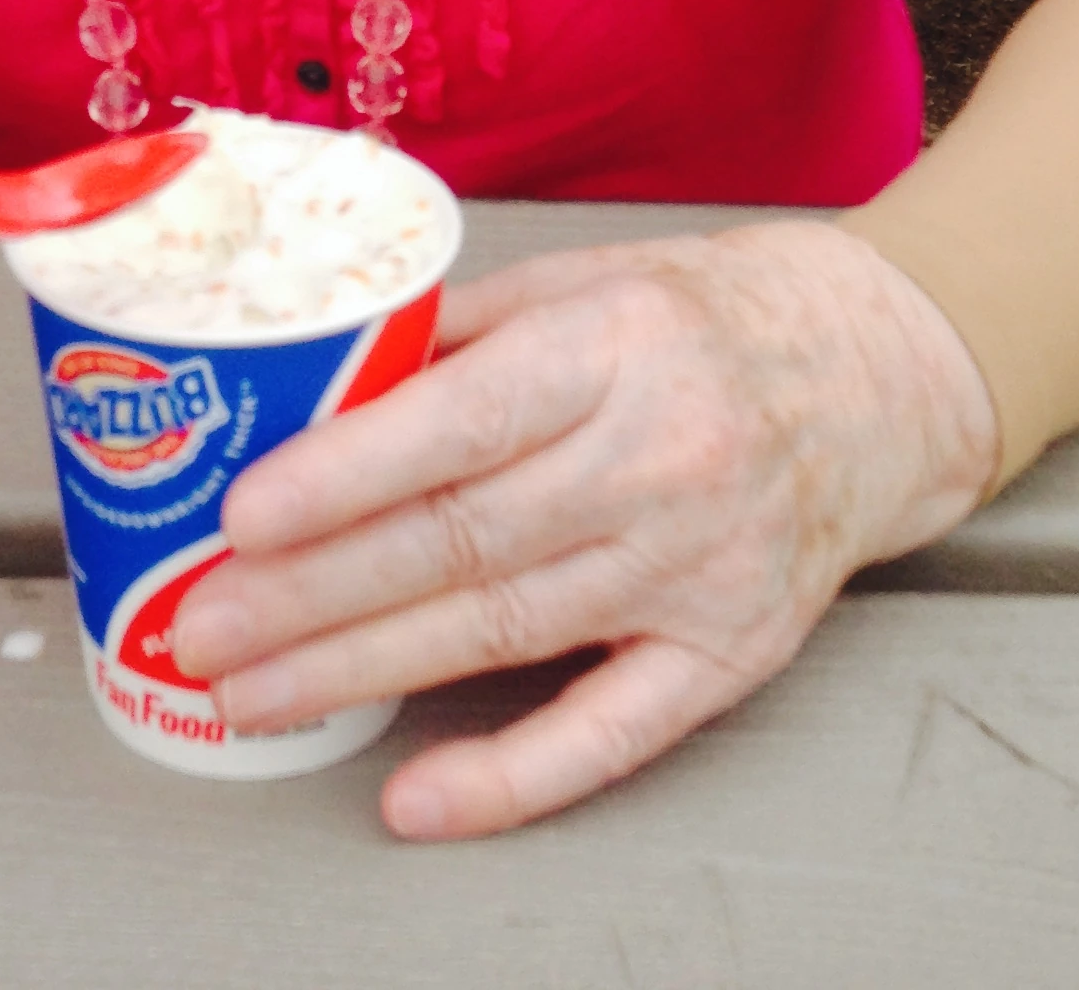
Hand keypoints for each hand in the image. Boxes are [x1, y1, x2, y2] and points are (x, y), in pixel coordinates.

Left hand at [169, 221, 998, 839]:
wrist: (876, 376)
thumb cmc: (700, 319)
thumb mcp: (586, 282)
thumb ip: (458, 330)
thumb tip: (310, 380)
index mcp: (612, 349)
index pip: (460, 423)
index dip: (345, 476)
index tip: (242, 513)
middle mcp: (658, 460)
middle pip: (461, 543)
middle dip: (314, 595)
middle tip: (202, 628)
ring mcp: (696, 568)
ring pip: (503, 635)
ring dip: (363, 673)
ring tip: (253, 692)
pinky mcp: (728, 653)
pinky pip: (608, 735)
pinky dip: (507, 776)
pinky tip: (414, 797)